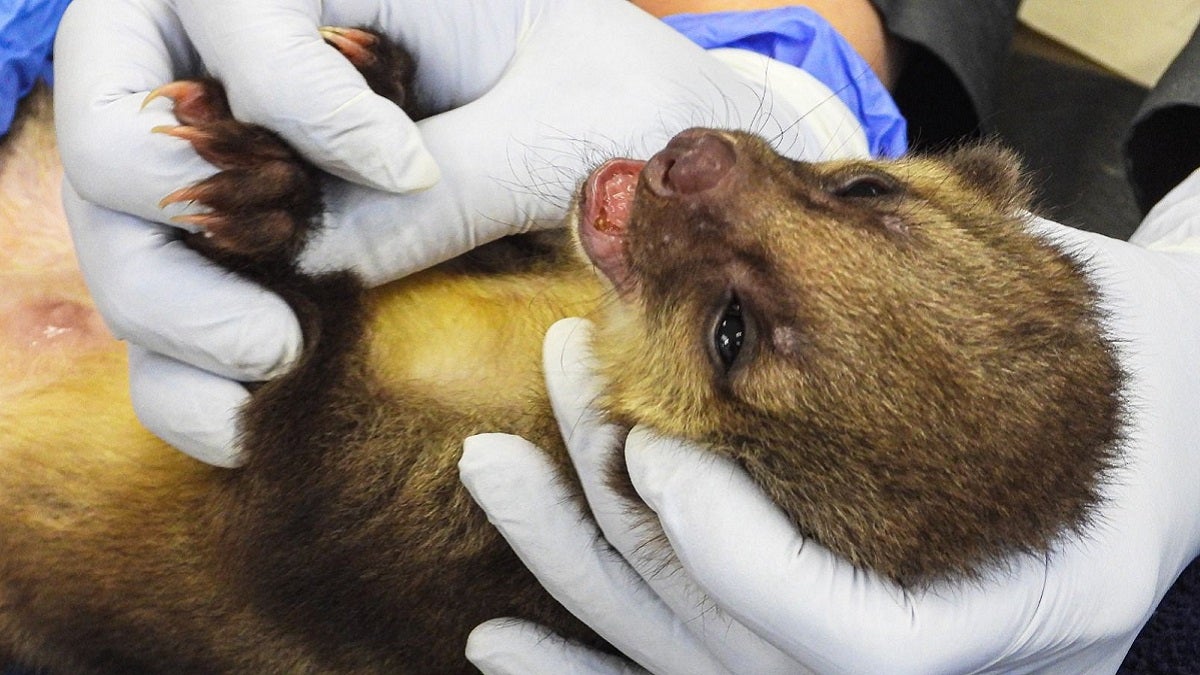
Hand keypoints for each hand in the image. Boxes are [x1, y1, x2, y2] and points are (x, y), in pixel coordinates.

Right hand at [54, 0, 815, 464]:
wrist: (655, 159)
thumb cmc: (626, 106)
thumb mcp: (566, 125)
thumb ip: (459, 178)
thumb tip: (327, 260)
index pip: (225, 5)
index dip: (289, 92)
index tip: (400, 164)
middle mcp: (258, 68)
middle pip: (115, 115)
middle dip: (164, 211)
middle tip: (274, 304)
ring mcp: (247, 168)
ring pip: (120, 225)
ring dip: (162, 314)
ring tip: (275, 364)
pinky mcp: (261, 254)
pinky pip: (170, 314)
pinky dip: (181, 379)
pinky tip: (240, 426)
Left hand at [460, 207, 1199, 674]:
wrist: (1152, 440)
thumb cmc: (1115, 385)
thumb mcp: (1057, 354)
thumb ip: (934, 327)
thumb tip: (776, 232)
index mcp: (989, 619)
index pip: (821, 621)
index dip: (720, 537)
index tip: (652, 440)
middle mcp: (907, 661)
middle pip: (724, 639)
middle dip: (610, 524)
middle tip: (559, 389)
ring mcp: (835, 663)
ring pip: (679, 656)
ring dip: (571, 567)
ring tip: (493, 471)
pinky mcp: (793, 645)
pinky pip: (676, 672)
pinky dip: (584, 663)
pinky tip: (498, 644)